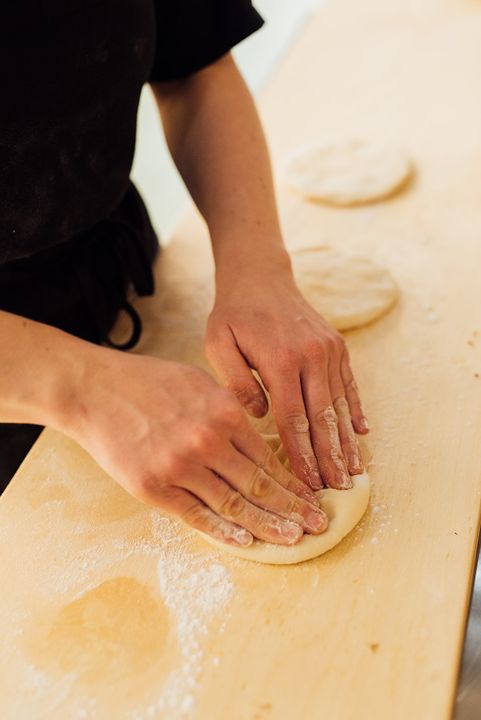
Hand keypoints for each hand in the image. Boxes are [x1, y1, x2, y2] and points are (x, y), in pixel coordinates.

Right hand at [65, 350, 326, 545]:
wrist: (95, 390)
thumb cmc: (149, 383)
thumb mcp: (199, 383)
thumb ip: (230, 412)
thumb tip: (258, 444)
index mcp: (223, 413)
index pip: (269, 458)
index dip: (293, 482)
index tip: (313, 497)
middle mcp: (207, 441)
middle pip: (259, 485)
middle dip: (293, 508)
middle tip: (318, 525)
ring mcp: (179, 467)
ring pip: (234, 504)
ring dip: (267, 525)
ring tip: (293, 539)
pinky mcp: (153, 488)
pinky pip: (196, 515)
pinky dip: (223, 531)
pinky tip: (246, 542)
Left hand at [205, 257, 368, 490]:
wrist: (260, 277)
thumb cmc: (233, 315)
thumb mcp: (218, 343)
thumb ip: (235, 381)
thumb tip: (261, 415)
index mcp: (280, 360)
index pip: (293, 419)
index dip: (301, 454)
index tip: (307, 483)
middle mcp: (311, 356)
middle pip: (322, 417)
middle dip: (330, 457)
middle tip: (337, 489)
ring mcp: (328, 350)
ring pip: (340, 405)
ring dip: (346, 441)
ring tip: (353, 471)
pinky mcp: (337, 346)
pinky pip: (349, 384)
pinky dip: (355, 411)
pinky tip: (361, 434)